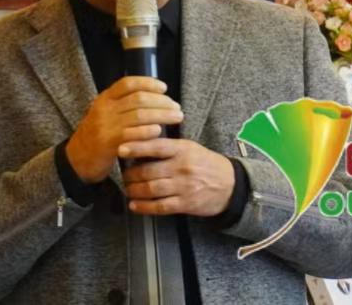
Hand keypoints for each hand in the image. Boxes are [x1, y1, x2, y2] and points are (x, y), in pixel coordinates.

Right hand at [65, 77, 183, 184]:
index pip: (128, 84)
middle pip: (138, 99)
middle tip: (176, 107)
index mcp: (104, 99)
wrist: (77, 158)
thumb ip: (123, 106)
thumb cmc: (98, 136)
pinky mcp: (109, 142)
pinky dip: (148, 131)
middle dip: (162, 102)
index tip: (164, 88)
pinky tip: (160, 131)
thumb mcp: (105, 115)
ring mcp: (106, 125)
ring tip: (177, 117)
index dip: (148, 83)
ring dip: (162, 115)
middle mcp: (104, 109)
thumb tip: (154, 99)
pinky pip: (132, 134)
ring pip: (139, 115)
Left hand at [120, 138, 235, 217]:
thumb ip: (167, 146)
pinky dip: (145, 207)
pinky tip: (134, 205)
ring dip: (135, 190)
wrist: (231, 184)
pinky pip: (161, 206)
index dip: (137, 147)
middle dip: (131, 175)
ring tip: (128, 189)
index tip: (121, 149)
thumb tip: (139, 144)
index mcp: (182, 149)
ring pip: (152, 189)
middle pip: (149, 171)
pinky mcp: (186, 204)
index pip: (156, 146)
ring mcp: (184, 187)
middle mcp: (182, 167)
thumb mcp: (189, 147)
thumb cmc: (204, 163)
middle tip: (123, 175)